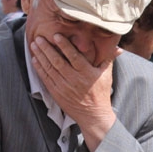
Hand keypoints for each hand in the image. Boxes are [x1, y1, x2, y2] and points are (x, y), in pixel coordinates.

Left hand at [30, 34, 117, 149]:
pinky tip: (34, 60)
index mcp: (86, 73)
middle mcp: (74, 79)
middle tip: (38, 37)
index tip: (56, 35)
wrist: (93, 115)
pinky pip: (46, 79)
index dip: (64, 45)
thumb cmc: (100, 93)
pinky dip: (39, 69)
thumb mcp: (106, 75)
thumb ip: (108, 59)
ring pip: (50, 69)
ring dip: (41, 56)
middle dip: (47, 49)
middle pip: (58, 61)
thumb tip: (118, 47)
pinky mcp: (57, 93)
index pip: (73, 56)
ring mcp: (64, 87)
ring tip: (34, 45)